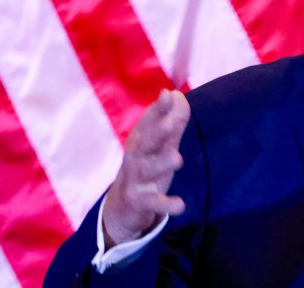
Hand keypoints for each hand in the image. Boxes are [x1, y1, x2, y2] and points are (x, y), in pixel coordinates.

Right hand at [102, 89, 190, 247]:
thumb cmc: (146, 169)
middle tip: (170, 123)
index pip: (148, 122)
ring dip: (161, 163)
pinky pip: (152, 202)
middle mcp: (135, 157)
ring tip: (177, 158)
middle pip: (144, 143)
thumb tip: (179, 95)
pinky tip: (180, 205)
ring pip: (147, 170)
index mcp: (140, 141)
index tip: (168, 94)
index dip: (157, 110)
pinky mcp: (138, 202)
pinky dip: (165, 204)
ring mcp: (134, 180)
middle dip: (156, 132)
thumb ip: (173, 123)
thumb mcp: (160, 146)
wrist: (122, 208)